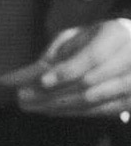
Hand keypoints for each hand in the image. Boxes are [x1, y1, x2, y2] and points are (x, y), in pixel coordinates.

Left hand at [0, 19, 130, 118]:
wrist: (128, 48)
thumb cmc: (95, 39)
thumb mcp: (75, 36)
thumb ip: (57, 52)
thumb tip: (34, 74)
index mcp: (117, 34)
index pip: (93, 57)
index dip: (67, 71)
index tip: (42, 81)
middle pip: (91, 81)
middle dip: (55, 92)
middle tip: (25, 98)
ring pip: (95, 99)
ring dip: (60, 105)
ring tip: (32, 106)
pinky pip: (102, 111)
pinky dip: (74, 112)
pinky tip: (51, 110)